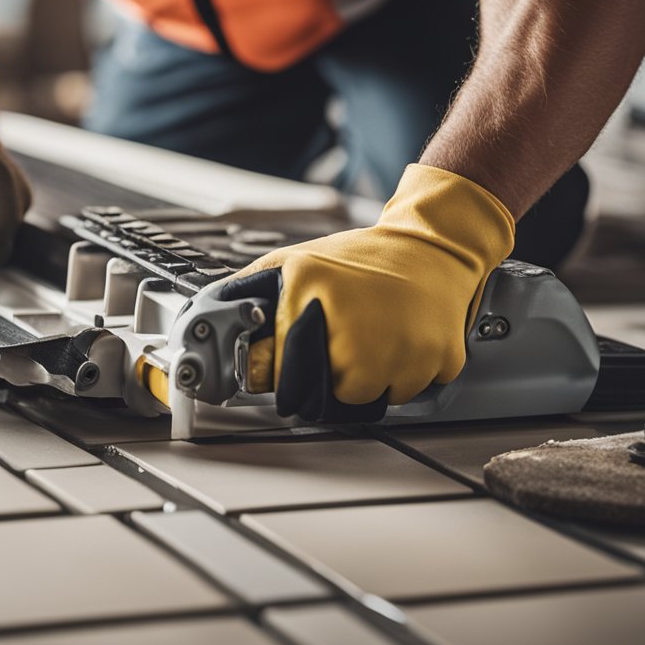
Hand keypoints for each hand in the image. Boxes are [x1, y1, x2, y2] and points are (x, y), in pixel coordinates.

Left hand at [223, 164, 513, 405]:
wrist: (433, 246)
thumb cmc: (362, 257)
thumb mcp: (295, 261)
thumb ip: (250, 290)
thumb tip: (207, 317)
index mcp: (311, 292)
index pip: (279, 373)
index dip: (282, 377)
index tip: (285, 374)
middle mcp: (353, 323)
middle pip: (324, 393)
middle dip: (328, 377)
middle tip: (342, 346)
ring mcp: (398, 345)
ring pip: (367, 399)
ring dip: (368, 380)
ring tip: (373, 340)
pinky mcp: (436, 358)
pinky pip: (408, 392)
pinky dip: (404, 375)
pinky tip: (401, 342)